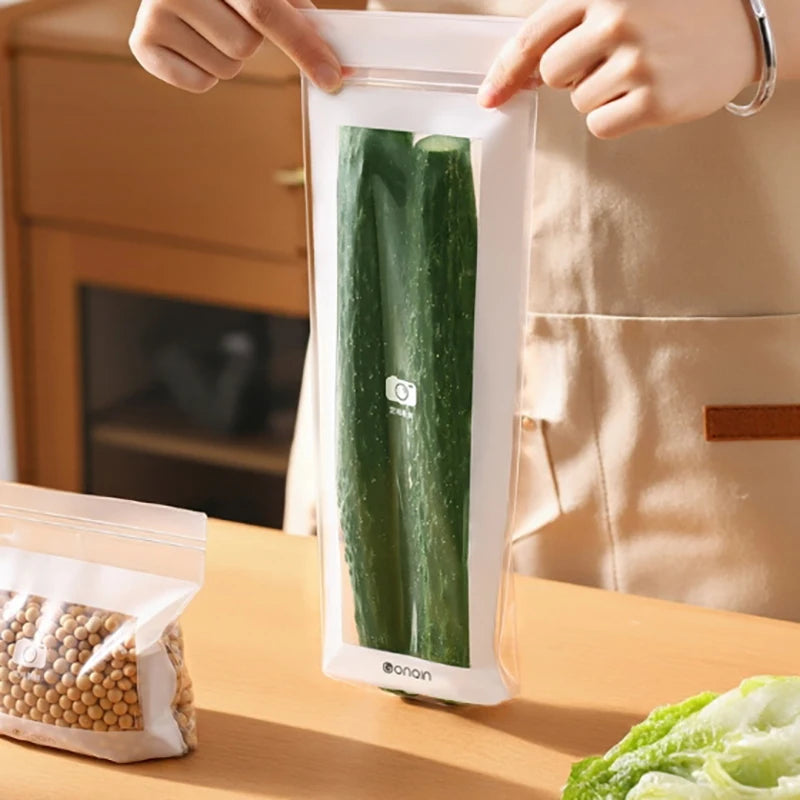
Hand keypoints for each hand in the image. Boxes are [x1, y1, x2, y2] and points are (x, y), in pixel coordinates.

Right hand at [130, 0, 341, 92]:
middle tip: (230, 16)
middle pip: (245, 45)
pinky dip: (205, 73)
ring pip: (226, 67)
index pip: (266, 10)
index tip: (332, 78)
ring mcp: (155, 11)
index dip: (304, 47)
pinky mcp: (143, 44)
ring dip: (228, 57)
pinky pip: (200, 83)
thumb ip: (298, 14)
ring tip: (209, 28)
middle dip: (251, 42)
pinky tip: (192, 44)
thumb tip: (337, 66)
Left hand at [478, 0, 760, 137]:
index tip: (490, 96)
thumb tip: (520, 75)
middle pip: (551, 74)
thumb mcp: (622, 1)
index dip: (506, 71)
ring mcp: (637, 61)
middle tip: (609, 62)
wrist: (743, 25)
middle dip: (570, 75)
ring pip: (578, 101)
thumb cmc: (672, 15)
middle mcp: (617, 20)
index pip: (534, 36)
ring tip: (639, 72)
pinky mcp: (654, 99)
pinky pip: (600, 125)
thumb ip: (570, 28)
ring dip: (600, 95)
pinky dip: (615, 118)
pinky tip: (644, 95)